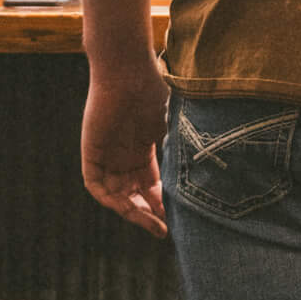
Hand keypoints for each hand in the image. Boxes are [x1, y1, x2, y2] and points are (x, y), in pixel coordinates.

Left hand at [82, 57, 170, 236]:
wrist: (126, 69)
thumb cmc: (152, 89)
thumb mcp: (172, 124)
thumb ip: (182, 146)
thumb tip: (209, 172)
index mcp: (143, 147)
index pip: (151, 184)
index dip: (162, 202)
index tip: (178, 218)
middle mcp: (124, 154)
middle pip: (134, 194)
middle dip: (149, 214)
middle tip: (164, 229)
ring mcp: (107, 154)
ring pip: (116, 195)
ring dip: (133, 212)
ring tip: (153, 223)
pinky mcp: (91, 152)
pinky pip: (96, 186)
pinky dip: (111, 200)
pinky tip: (129, 207)